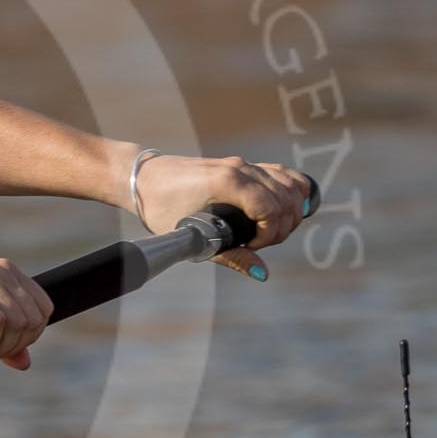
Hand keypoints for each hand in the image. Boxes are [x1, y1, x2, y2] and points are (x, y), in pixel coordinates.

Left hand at [129, 153, 314, 280]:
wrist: (144, 179)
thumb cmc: (161, 207)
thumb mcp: (193, 237)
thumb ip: (231, 256)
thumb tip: (262, 273)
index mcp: (228, 182)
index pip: (272, 208)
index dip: (270, 234)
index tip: (252, 246)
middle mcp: (241, 168)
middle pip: (286, 198)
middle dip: (282, 227)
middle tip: (259, 244)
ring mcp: (244, 164)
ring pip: (290, 184)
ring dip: (291, 211)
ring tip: (270, 231)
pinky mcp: (244, 165)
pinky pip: (281, 174)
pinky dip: (292, 191)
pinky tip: (287, 209)